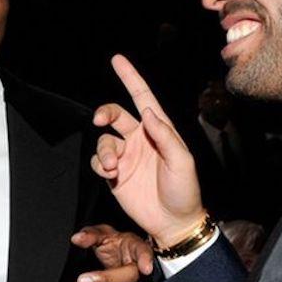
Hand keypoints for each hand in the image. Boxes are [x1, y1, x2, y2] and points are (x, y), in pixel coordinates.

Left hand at [68, 225, 152, 281]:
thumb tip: (77, 238)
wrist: (123, 259)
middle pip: (131, 279)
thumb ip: (90, 235)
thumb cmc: (116, 245)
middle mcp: (144, 271)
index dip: (146, 260)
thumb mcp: (103, 234)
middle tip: (81, 281)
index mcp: (138, 248)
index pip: (145, 252)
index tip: (144, 268)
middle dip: (104, 281)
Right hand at [92, 55, 205, 244]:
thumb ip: (165, 135)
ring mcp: (126, 157)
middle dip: (104, 113)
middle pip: (115, 115)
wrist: (173, 222)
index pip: (142, 98)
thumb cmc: (185, 190)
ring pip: (103, 141)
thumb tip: (147, 112)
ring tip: (112, 167)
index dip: (130, 77)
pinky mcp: (114, 175)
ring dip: (104, 151)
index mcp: (158, 130)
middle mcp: (140, 140)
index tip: (117, 59)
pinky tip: (111, 175)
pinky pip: (97, 162)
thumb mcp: (182, 161)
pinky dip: (99, 166)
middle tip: (100, 120)